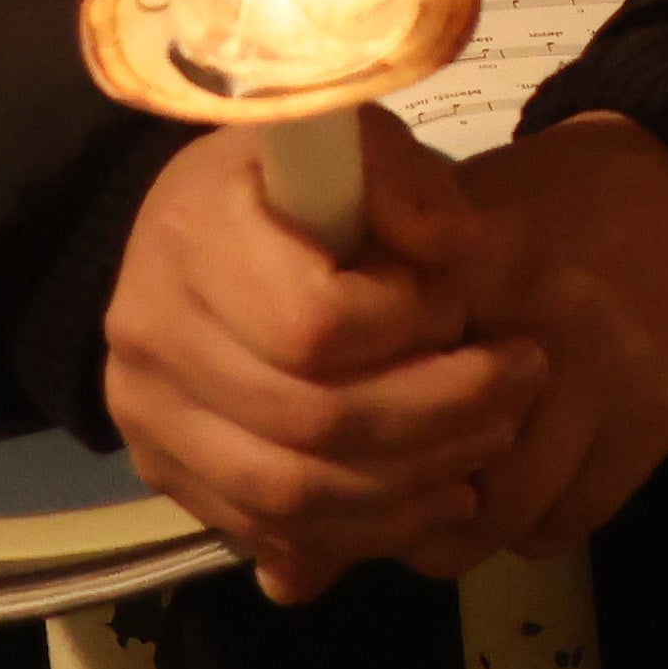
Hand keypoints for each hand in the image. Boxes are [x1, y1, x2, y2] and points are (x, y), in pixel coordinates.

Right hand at [102, 119, 524, 605]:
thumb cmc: (295, 179)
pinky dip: (363, 528)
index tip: (458, 301)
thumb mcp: (356, 140)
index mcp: (195, 234)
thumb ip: (409, 185)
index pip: (315, 322)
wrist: (197, 230)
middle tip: (520, 381)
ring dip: (411, 485)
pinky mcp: (162, 471)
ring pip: (292, 494)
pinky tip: (433, 497)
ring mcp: (147, 415)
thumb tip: (452, 250)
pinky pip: (270, 528)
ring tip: (489, 443)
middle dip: (439, 413)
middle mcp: (152, 333)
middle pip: (312, 420)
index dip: (407, 326)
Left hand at [369, 113, 667, 567]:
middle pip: (432, 468)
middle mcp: (531, 318)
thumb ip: (375, 327)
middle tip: (391, 501)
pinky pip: (572, 517)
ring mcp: (599, 371)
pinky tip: (528, 494)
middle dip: (401, 505)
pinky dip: (538, 527)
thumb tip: (301, 485)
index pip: (375, 389)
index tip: (335, 456)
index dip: (344, 443)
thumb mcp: (451, 233)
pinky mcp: (654, 412)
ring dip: (471, 528)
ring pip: (503, 512)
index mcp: (465, 262)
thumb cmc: (549, 213)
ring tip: (457, 507)